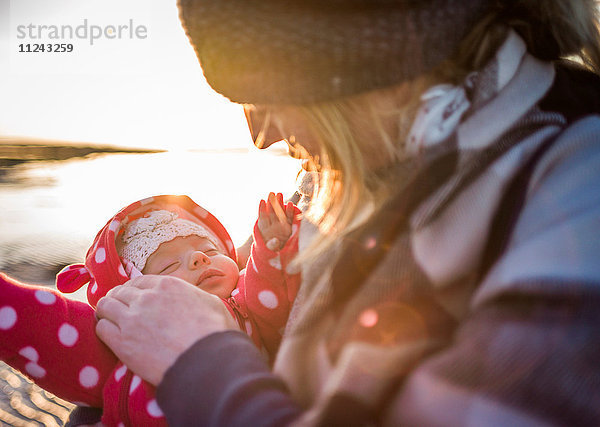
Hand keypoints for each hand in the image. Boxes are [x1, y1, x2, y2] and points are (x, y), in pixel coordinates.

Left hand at [96, 275, 238, 385]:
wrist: (207, 361)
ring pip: (105, 306)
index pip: (138, 281)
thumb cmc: (216, 333)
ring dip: (106, 312)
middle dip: (118, 299)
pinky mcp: (122, 342)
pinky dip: (103, 329)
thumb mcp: (212, 303)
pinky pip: (101, 328)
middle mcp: (146, 297)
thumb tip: (195, 299)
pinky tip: (110, 335)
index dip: (133, 290)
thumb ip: (195, 296)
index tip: (133, 298)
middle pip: (119, 292)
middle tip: (119, 310)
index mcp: (168, 285)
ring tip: (109, 320)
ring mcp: (132, 319)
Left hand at [257, 192, 294, 250]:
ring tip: (279, 194)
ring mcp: (281, 225)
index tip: (261, 201)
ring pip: (280, 213)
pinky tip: (290, 204)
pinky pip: (289, 218)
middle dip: (271, 203)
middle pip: (271, 212)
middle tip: (271, 193)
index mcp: (265, 230)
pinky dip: (290, 211)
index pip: (263, 217)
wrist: (280, 255)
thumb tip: (275, 241)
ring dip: (280, 204)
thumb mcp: (271, 250)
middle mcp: (273, 225)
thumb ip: (272, 245)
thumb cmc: (272, 252)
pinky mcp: (289, 227)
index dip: (262, 209)